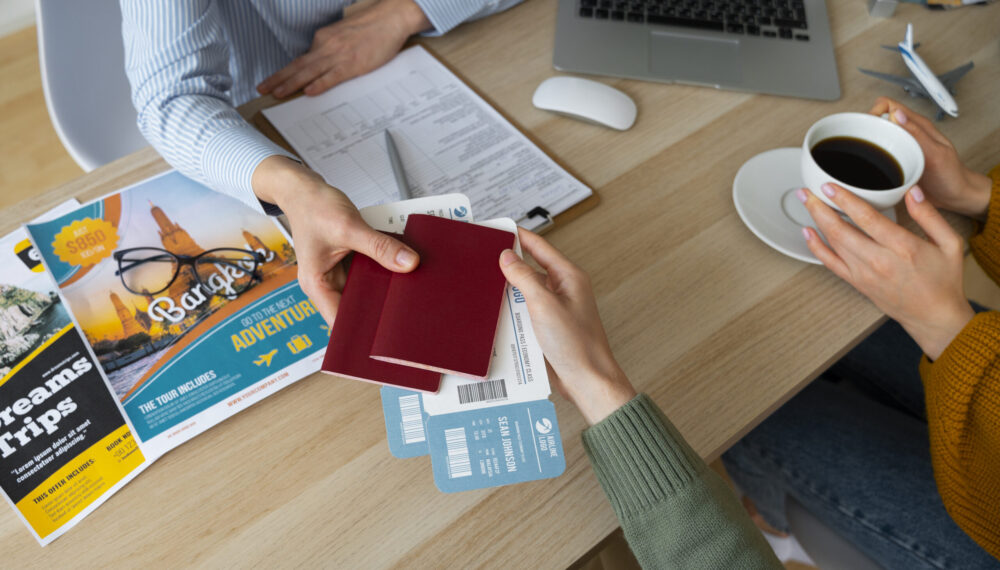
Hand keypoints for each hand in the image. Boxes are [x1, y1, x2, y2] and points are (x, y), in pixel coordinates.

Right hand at [252, 156, 418, 323]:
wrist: (304, 189)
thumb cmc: (313, 207)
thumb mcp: (349, 227)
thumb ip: (379, 247)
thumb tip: (409, 264)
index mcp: (317, 285)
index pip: (341, 322)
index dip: (363, 330)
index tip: (389, 335)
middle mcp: (327, 285)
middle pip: (357, 309)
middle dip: (379, 310)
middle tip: (407, 313)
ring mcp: (338, 275)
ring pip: (366, 292)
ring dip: (384, 290)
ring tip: (409, 294)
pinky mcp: (348, 263)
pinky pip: (369, 274)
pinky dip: (383, 272)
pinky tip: (401, 272)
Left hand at [257, 0, 429, 98]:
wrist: (390, 18)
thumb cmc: (371, 27)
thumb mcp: (344, 35)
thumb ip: (331, 48)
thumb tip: (321, 62)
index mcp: (324, 39)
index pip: (301, 59)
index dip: (285, 72)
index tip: (273, 82)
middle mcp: (327, 46)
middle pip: (297, 65)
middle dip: (278, 78)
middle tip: (262, 89)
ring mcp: (339, 55)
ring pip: (309, 71)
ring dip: (291, 83)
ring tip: (277, 93)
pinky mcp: (353, 64)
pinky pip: (331, 76)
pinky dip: (318, 84)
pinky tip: (308, 92)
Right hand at [498, 230, 635, 424]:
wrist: (587, 381)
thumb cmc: (577, 345)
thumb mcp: (544, 305)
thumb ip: (524, 277)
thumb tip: (507, 256)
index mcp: (568, 276)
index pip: (538, 246)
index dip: (518, 236)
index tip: (497, 229)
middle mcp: (563, 289)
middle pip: (530, 268)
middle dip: (508, 265)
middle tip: (483, 259)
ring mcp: (555, 308)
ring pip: (524, 292)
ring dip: (508, 292)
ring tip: (486, 287)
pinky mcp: (548, 326)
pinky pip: (524, 312)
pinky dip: (511, 311)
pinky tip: (496, 314)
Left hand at [801, 182, 973, 359]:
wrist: (934, 317)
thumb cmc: (944, 281)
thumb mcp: (950, 243)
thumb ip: (930, 215)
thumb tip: (913, 191)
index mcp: (903, 247)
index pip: (866, 218)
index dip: (844, 200)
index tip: (830, 186)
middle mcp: (879, 261)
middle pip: (841, 230)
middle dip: (820, 208)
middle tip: (807, 190)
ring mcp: (864, 274)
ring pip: (833, 244)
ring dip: (816, 221)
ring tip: (807, 203)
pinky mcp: (857, 283)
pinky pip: (830, 263)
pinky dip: (816, 247)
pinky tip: (808, 233)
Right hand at [869, 97, 991, 219]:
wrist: (955, 196)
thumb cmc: (951, 175)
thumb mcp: (935, 153)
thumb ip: (917, 133)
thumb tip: (897, 114)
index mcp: (917, 125)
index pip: (888, 105)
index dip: (874, 112)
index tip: (869, 128)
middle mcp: (907, 134)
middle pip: (878, 120)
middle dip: (867, 129)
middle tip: (864, 146)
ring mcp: (901, 147)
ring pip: (877, 137)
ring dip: (868, 145)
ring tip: (866, 157)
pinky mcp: (897, 161)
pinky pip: (879, 155)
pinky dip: (872, 159)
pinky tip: (873, 168)